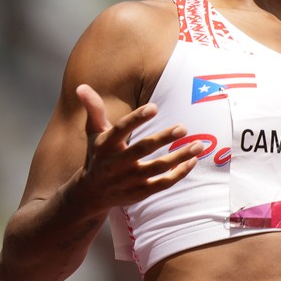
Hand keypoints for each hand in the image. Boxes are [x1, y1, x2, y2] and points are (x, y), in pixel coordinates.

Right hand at [73, 84, 200, 210]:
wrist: (91, 194)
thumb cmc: (97, 155)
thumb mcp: (93, 133)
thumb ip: (94, 109)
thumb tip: (82, 86)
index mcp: (106, 145)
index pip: (121, 129)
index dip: (137, 119)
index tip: (154, 107)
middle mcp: (116, 163)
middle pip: (143, 148)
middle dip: (164, 138)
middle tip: (184, 128)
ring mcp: (130, 179)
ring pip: (158, 168)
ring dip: (180, 156)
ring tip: (199, 145)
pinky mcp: (141, 192)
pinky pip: (164, 183)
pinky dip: (180, 173)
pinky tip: (193, 160)